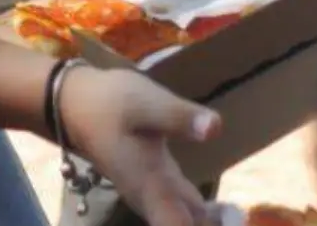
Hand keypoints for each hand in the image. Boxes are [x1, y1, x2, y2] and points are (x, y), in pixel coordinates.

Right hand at [59, 65, 222, 225]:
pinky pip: (187, 215)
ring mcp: (156, 197)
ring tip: (236, 218)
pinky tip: (226, 212)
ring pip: (188, 225)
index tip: (231, 221)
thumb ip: (179, 117)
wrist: (78, 106)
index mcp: (152, 189)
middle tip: (238, 219)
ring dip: (209, 224)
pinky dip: (206, 216)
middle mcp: (154, 202)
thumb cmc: (110, 104)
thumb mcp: (146, 103)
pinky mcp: (160, 188)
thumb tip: (216, 128)